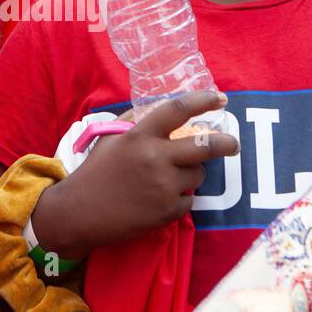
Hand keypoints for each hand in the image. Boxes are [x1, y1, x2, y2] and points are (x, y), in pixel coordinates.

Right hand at [36, 91, 238, 256]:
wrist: (79, 213)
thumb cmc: (95, 172)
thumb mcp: (109, 139)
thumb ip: (134, 122)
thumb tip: (159, 110)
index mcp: (140, 136)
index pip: (177, 111)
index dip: (202, 101)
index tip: (220, 98)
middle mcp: (155, 158)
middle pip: (205, 146)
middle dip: (226, 143)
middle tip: (233, 144)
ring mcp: (163, 186)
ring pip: (198, 176)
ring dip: (190, 175)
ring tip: (166, 180)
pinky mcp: (167, 211)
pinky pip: (188, 201)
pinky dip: (178, 200)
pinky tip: (157, 200)